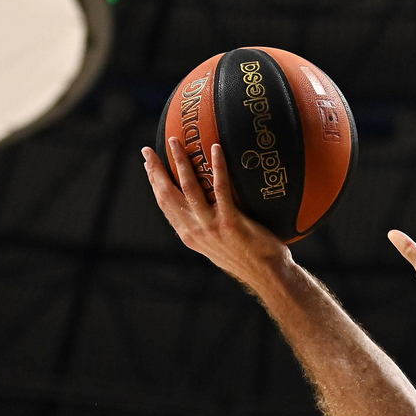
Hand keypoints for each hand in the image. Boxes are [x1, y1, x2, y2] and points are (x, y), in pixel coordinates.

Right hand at [143, 138, 289, 288]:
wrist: (267, 274)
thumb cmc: (249, 258)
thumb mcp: (220, 244)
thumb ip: (208, 226)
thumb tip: (207, 205)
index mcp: (190, 235)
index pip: (165, 205)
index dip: (154, 184)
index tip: (148, 165)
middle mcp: (195, 230)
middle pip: (168, 195)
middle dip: (156, 170)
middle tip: (149, 149)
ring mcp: (211, 226)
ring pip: (188, 187)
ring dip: (179, 162)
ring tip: (174, 141)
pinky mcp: (230, 222)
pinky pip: (221, 189)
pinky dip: (217, 166)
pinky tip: (216, 149)